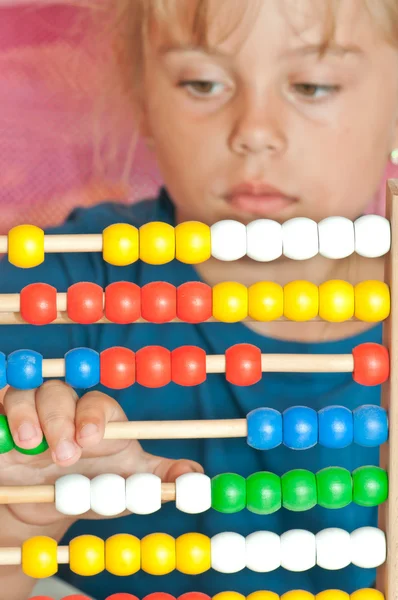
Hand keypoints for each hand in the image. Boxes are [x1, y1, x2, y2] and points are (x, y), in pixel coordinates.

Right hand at [0, 380, 201, 526]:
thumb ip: (158, 479)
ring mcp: (30, 410)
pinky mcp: (1, 419)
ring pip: (25, 393)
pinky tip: (4, 440)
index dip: (94, 416)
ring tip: (31, 445)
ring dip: (27, 415)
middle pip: (61, 393)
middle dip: (61, 420)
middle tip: (64, 454)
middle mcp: (64, 407)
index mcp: (97, 417)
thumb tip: (196, 476)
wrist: (44, 505)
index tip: (92, 439)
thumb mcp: (124, 486)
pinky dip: (0, 415)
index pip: (98, 403)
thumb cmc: (90, 487)